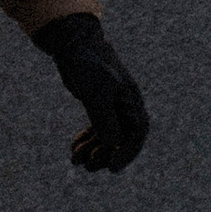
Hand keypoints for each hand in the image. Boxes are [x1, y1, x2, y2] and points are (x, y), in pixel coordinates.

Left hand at [33, 14, 149, 175]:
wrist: (73, 43)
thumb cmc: (87, 64)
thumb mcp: (95, 92)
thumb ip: (105, 117)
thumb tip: (114, 143)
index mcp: (130, 100)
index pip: (136, 133)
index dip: (127, 153)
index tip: (112, 167)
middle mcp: (124, 104)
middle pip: (121, 139)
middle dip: (106, 155)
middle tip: (89, 165)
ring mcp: (111, 104)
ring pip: (107, 136)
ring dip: (93, 151)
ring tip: (76, 160)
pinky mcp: (98, 104)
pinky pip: (97, 129)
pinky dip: (86, 141)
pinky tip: (74, 149)